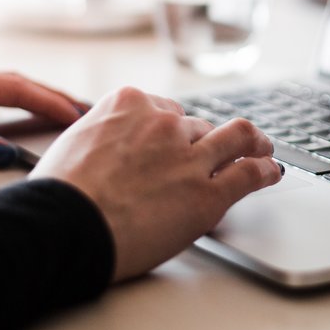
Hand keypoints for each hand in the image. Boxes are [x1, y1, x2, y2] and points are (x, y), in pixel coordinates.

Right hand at [29, 86, 281, 281]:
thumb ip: (100, 137)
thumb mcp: (72, 143)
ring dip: (252, 143)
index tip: (180, 138)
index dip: (174, 128)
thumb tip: (102, 148)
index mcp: (128, 104)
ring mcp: (189, 156)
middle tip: (212, 156)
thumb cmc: (58, 195)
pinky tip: (271, 172)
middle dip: (203, 143)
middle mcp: (164, 123)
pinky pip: (249, 173)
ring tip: (263, 150)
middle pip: (197, 126)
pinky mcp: (208, 193)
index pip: (165, 109)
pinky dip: (266, 170)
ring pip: (235, 137)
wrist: (64, 225)